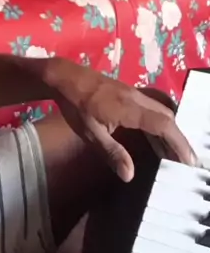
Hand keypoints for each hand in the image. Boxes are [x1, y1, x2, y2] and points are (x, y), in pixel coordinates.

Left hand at [50, 62, 196, 181]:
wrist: (65, 77)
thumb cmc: (76, 105)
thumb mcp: (90, 132)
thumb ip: (111, 153)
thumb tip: (130, 175)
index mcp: (129, 108)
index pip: (163, 124)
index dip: (178, 142)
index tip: (188, 160)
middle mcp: (136, 98)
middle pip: (167, 117)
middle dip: (179, 140)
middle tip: (186, 163)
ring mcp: (134, 93)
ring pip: (161, 111)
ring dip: (170, 132)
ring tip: (175, 155)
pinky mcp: (129, 93)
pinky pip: (152, 108)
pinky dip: (160, 125)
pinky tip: (157, 140)